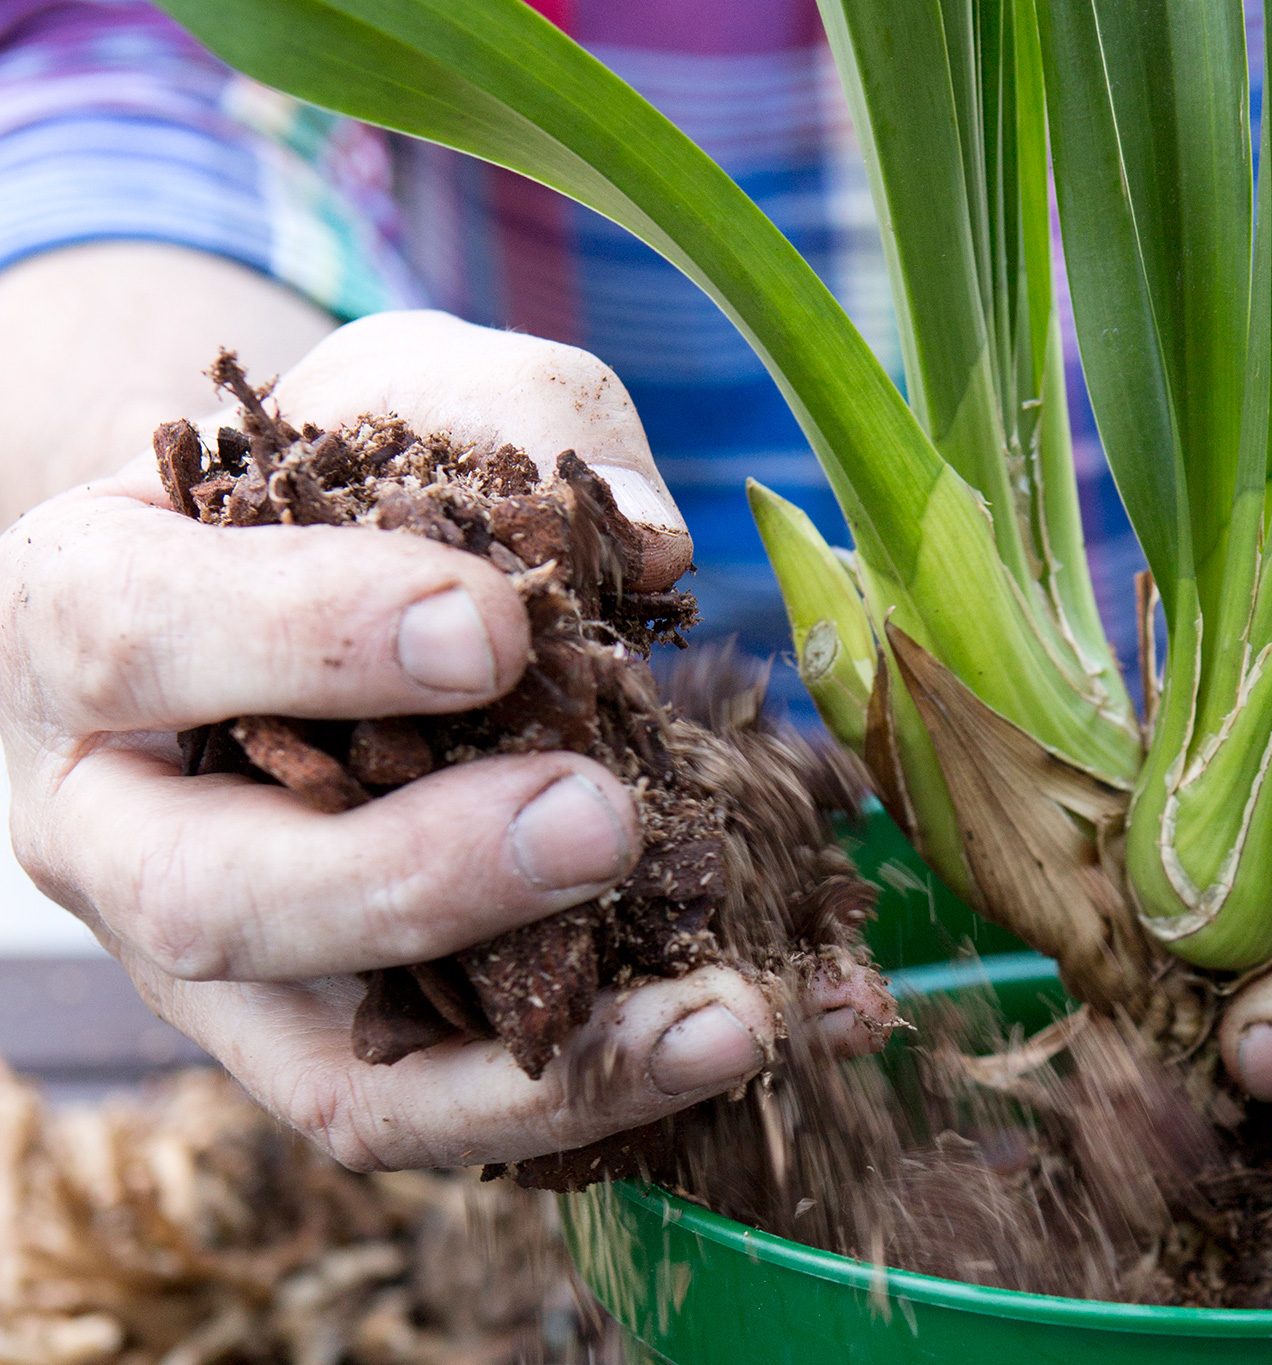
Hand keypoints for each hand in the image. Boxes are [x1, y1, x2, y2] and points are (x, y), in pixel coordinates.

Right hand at [1, 311, 883, 1171]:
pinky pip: (451, 1112)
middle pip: (217, 899)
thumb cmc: (347, 478)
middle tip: (600, 825)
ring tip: (729, 1015)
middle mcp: (120, 824)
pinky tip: (753, 1031)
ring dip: (540, 1067)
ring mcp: (224, 968)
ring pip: (335, 1079)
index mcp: (86, 624)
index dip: (312, 638)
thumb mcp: (409, 388)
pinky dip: (606, 1094)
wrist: (308, 587)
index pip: (143, 635)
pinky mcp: (339, 1042)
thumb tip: (651, 539)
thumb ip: (511, 419)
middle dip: (420, 878)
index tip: (496, 626)